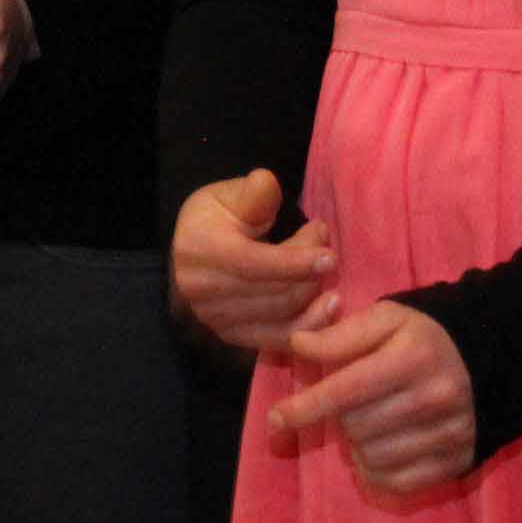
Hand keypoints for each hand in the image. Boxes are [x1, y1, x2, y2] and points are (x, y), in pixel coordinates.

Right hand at [169, 169, 337, 352]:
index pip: (253, 263)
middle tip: (327, 245)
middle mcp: (202, 291)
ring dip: (313, 292)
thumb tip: (268, 182)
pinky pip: (279, 339)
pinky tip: (329, 307)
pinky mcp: (232, 337)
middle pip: (273, 291)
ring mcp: (216, 319)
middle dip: (309, 270)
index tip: (330, 256)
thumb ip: (253, 193)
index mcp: (199, 250)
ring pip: (282, 315)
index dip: (294, 262)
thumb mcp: (228, 195)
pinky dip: (310, 325)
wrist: (192, 251)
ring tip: (326, 267)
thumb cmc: (215, 218)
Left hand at [268, 295, 477, 491]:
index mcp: (413, 358)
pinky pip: (397, 482)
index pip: (346, 390)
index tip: (275, 419)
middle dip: (338, 415)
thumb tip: (298, 346)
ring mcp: (449, 435)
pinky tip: (380, 447)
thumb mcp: (387, 318)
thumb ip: (341, 334)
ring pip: (371, 457)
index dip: (304, 407)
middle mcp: (434, 399)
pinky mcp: (457, 463)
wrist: (495, 361)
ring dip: (357, 444)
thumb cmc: (427, 336)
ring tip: (368, 421)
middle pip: (355, 426)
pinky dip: (377, 471)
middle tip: (347, 401)